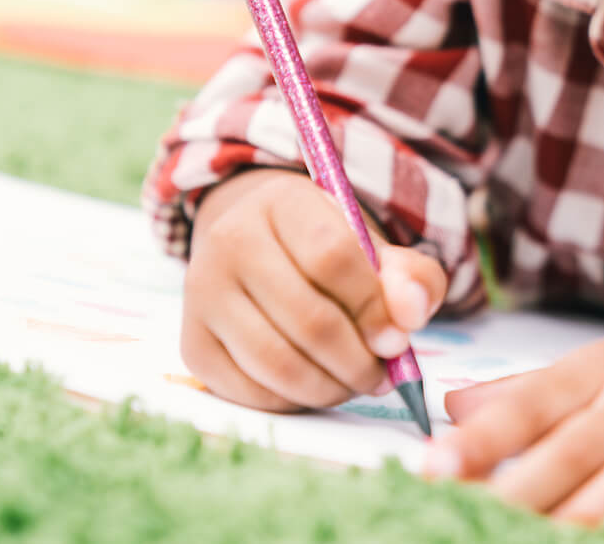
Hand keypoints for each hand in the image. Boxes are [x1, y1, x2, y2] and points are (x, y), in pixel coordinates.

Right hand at [180, 167, 447, 411]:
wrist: (255, 245)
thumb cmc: (326, 247)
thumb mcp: (373, 245)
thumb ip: (409, 275)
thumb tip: (410, 314)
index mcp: (282, 203)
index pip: (332, 256)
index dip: (373, 307)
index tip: (398, 339)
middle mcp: (230, 241)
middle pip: (307, 319)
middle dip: (358, 360)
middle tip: (384, 375)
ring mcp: (202, 295)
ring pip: (277, 363)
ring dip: (330, 387)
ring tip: (356, 382)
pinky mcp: (193, 345)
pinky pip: (251, 391)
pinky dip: (295, 401)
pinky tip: (317, 385)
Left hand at [426, 318, 603, 542]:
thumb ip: (528, 393)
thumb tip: (452, 406)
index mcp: (599, 374)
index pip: (530, 404)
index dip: (481, 438)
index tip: (433, 468)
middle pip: (576, 448)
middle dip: (523, 491)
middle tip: (472, 526)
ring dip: (599, 514)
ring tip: (561, 541)